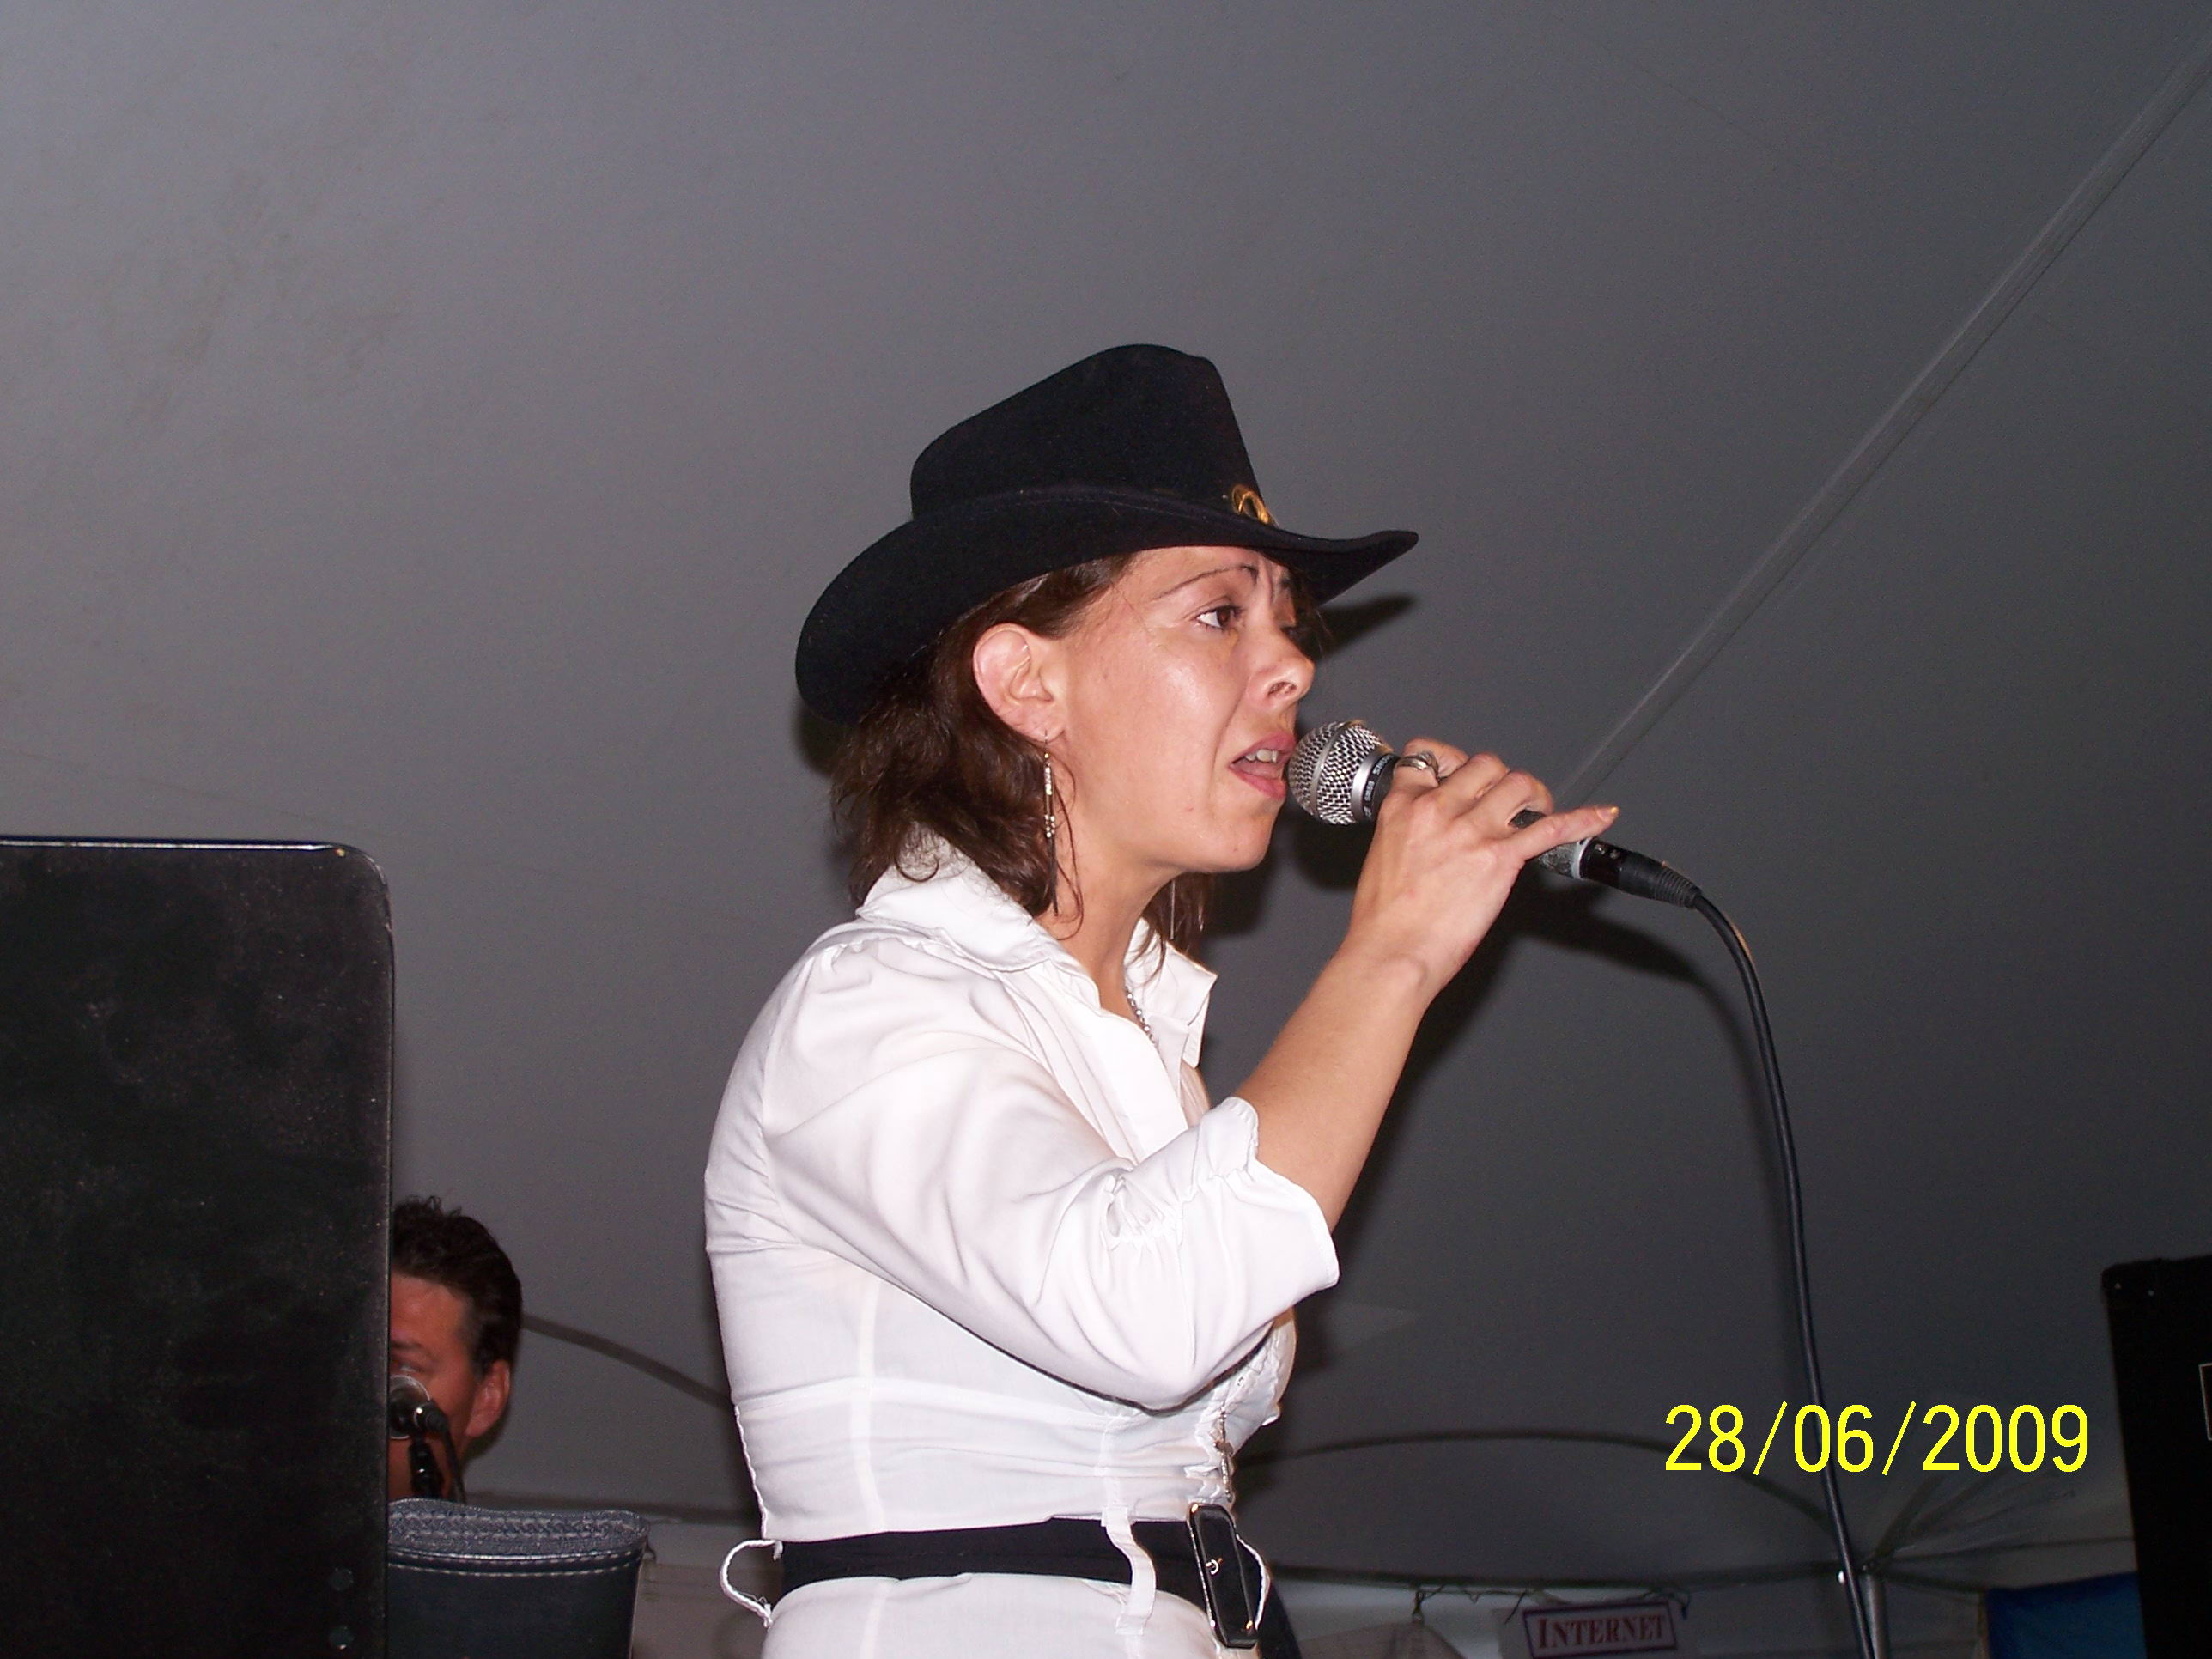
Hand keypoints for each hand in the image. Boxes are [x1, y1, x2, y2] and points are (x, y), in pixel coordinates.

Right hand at [1339, 738, 1618, 999]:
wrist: (1391, 953)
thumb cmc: (1383, 920)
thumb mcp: (1383, 856)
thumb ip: (1411, 832)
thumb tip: (1435, 834)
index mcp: (1404, 807)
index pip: (1429, 756)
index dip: (1451, 762)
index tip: (1462, 775)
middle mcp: (1440, 810)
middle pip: (1485, 764)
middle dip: (1500, 779)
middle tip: (1505, 800)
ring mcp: (1473, 831)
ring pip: (1518, 784)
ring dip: (1533, 794)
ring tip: (1536, 810)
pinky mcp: (1500, 858)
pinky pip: (1551, 829)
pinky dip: (1582, 820)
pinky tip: (1601, 816)